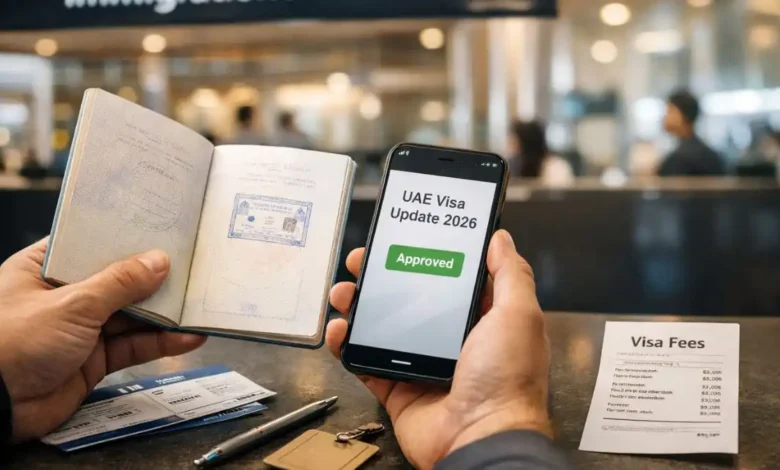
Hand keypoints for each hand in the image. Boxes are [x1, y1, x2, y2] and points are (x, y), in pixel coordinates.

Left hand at [0, 239, 206, 441]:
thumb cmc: (11, 344)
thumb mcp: (71, 303)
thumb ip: (119, 283)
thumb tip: (158, 260)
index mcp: (44, 269)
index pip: (92, 245)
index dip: (127, 239)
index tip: (162, 231)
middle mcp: (63, 296)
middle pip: (118, 281)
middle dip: (154, 279)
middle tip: (190, 268)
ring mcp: (80, 329)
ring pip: (131, 315)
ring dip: (164, 314)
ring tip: (197, 305)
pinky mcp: (93, 360)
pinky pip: (133, 346)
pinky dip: (160, 343)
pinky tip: (187, 337)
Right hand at [327, 230, 550, 468]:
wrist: (481, 438)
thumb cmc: (508, 381)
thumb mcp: (518, 316)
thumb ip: (511, 275)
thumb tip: (501, 239)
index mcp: (481, 321)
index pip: (448, 280)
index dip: (424, 257)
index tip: (404, 240)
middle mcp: (450, 340)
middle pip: (407, 299)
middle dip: (381, 278)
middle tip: (362, 262)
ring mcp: (421, 363)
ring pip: (381, 327)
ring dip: (358, 306)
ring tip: (343, 292)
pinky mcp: (398, 387)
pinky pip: (365, 361)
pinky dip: (346, 344)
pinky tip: (338, 329)